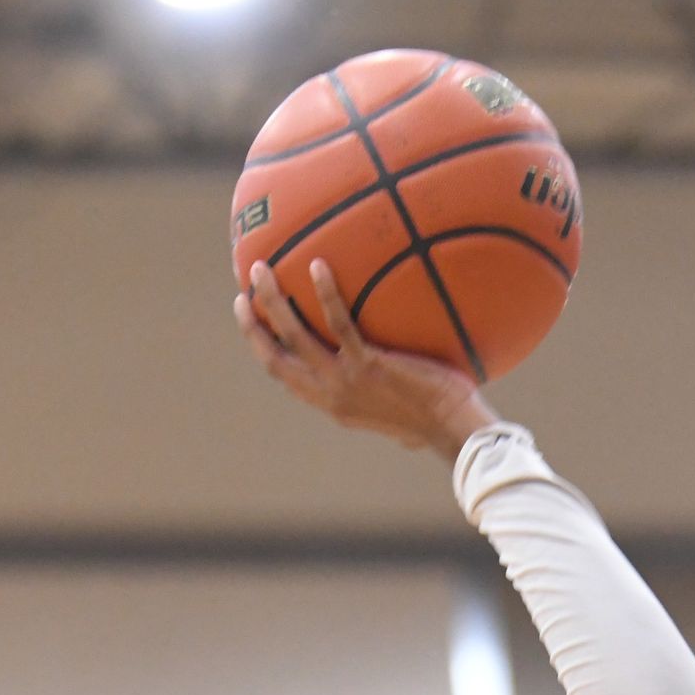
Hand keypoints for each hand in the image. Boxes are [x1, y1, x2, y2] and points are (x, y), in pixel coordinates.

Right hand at [234, 260, 498, 459]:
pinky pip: (340, 323)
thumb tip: (393, 366)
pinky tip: (320, 265)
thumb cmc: (438, 418)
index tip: (252, 322)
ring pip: (294, 337)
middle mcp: (331, 395)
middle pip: (276, 359)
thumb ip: (384, 387)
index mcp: (333, 404)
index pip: (287, 376)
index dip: (263, 348)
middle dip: (252, 327)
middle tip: (242, 294)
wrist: (452, 428)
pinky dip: (325, 294)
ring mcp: (347, 380)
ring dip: (272, 301)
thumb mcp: (398, 407)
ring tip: (261, 268)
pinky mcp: (368, 366)